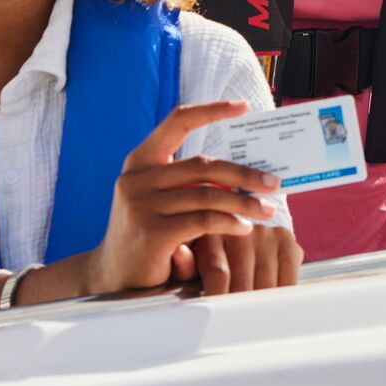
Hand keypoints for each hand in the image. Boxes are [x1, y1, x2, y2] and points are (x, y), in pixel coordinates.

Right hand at [81, 101, 281, 295]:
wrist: (112, 278)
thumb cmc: (149, 236)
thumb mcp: (163, 202)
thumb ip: (189, 185)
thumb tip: (244, 174)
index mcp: (140, 161)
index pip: (177, 122)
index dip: (211, 110)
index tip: (243, 107)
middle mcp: (137, 178)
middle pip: (203, 164)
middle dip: (244, 174)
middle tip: (273, 183)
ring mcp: (141, 205)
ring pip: (207, 194)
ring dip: (244, 202)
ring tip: (267, 210)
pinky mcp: (152, 233)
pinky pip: (203, 220)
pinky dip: (229, 223)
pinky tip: (244, 228)